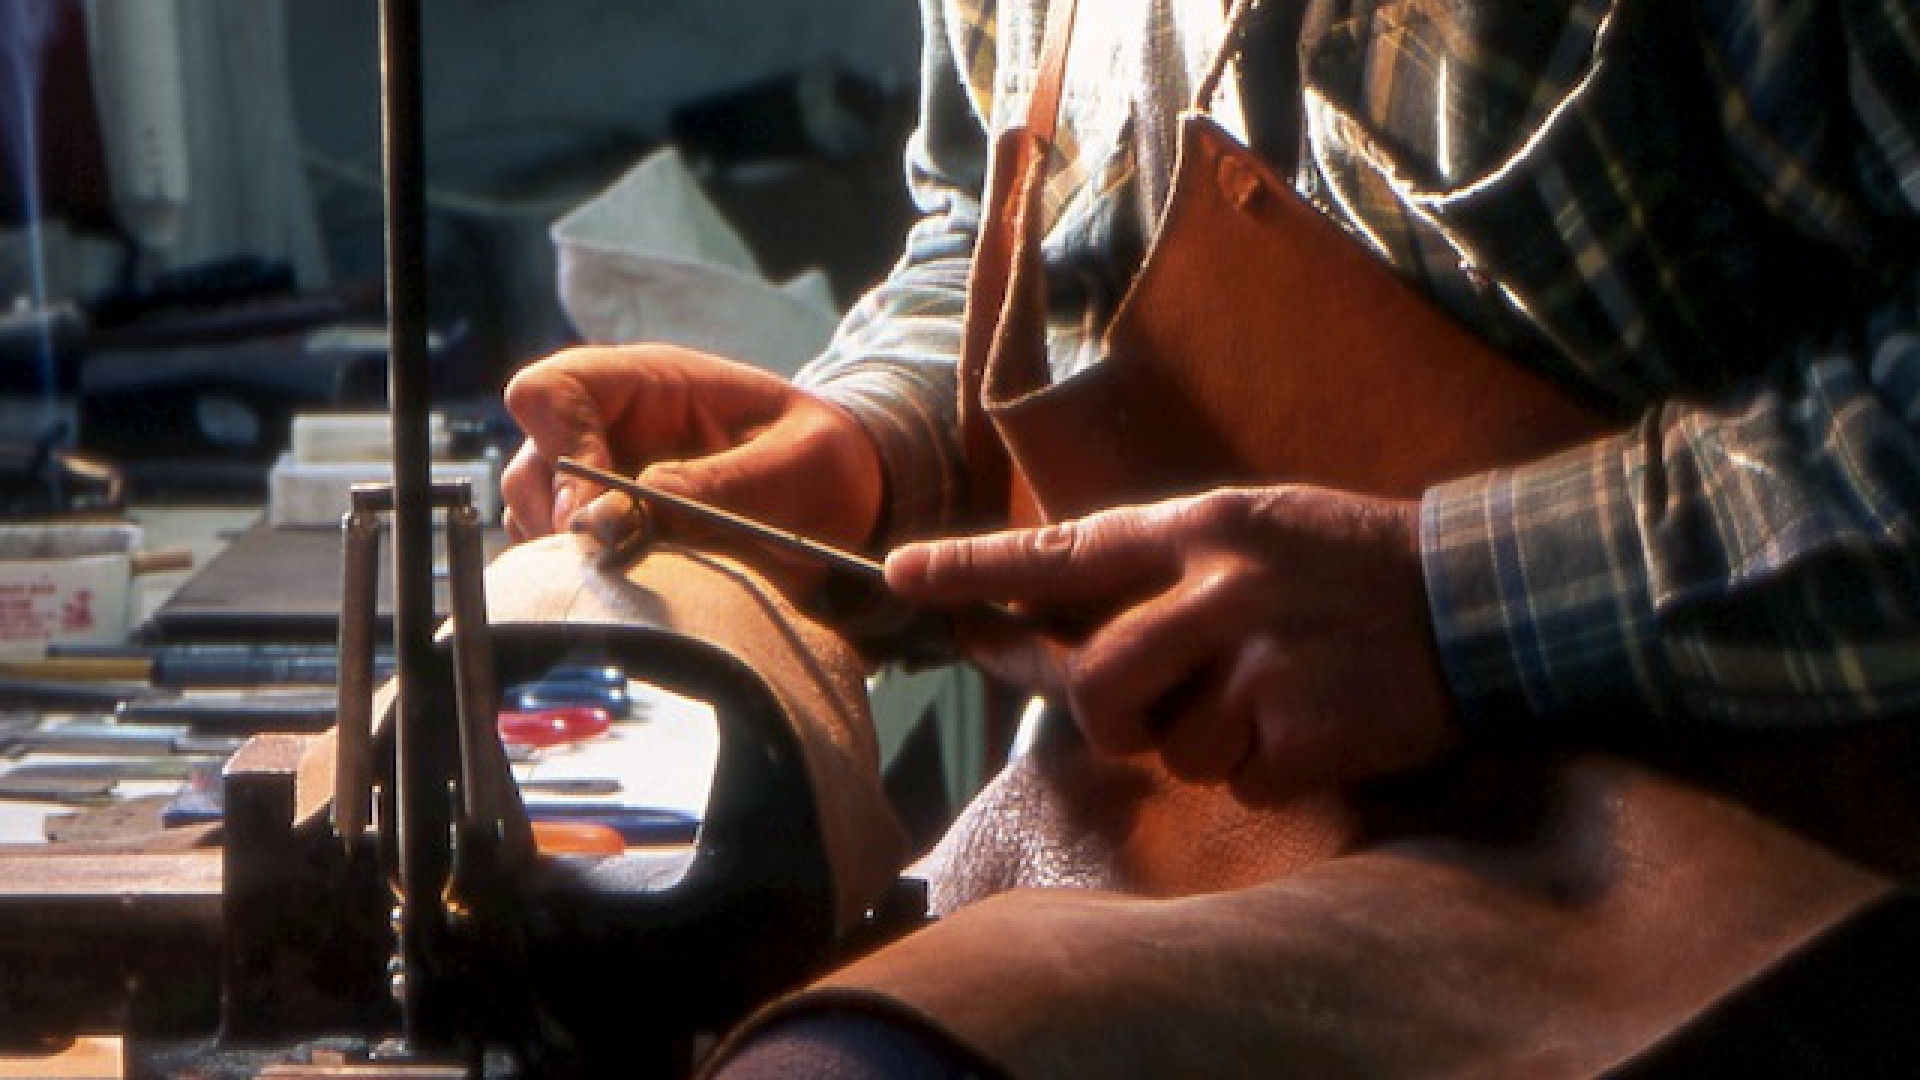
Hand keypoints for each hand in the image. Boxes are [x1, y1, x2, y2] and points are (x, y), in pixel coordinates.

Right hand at [500, 344, 883, 558]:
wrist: (844, 504)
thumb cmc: (823, 463)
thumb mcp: (795, 465)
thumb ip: (712, 487)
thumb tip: (613, 520)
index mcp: (648, 385)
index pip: (549, 391)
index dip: (557, 447)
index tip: (593, 514)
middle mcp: (608, 428)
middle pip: (528, 467)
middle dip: (562, 523)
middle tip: (623, 563)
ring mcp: (599, 481)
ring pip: (534, 522)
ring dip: (574, 560)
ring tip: (651, 577)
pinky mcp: (607, 533)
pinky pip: (561, 562)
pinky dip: (589, 584)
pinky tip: (644, 594)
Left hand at [884, 486, 1462, 797]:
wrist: (1478, 599)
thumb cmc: (1347, 569)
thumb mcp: (1251, 535)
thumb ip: (1160, 577)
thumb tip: (1051, 631)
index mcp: (1197, 530)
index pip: (1063, 552)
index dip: (976, 570)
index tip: (901, 576)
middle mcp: (1219, 587)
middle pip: (1098, 685)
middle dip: (1116, 719)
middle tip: (1168, 711)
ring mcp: (1261, 659)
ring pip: (1171, 746)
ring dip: (1211, 743)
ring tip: (1276, 696)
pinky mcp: (1302, 727)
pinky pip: (1242, 781)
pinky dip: (1271, 770)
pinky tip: (1318, 724)